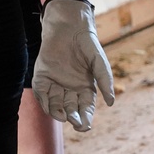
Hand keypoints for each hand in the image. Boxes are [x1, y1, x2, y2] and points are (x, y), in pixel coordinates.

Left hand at [32, 0, 114, 131]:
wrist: (69, 27)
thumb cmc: (87, 44)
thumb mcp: (99, 63)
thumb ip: (105, 81)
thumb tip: (111, 102)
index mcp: (85, 87)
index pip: (86, 109)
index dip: (86, 119)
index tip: (86, 126)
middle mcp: (70, 89)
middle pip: (71, 110)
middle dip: (73, 119)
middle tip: (75, 122)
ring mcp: (55, 84)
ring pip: (55, 105)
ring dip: (59, 113)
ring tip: (63, 116)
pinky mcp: (42, 77)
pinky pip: (42, 94)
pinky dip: (45, 103)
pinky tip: (51, 106)